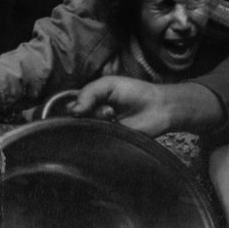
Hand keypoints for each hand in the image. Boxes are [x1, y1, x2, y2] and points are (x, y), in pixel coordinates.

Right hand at [66, 75, 210, 137]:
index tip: (79, 107)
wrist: (158, 108)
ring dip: (97, 120)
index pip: (70, 107)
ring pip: (85, 132)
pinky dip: (102, 134)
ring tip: (112, 114)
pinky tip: (114, 123)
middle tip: (103, 108)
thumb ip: (89, 92)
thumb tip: (72, 110)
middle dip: (85, 113)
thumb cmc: (135, 92)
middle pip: (75, 121)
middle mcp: (92, 118)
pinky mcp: (109, 143)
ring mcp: (100, 131)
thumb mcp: (108, 84)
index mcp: (90, 102)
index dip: (71, 107)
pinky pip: (97, 143)